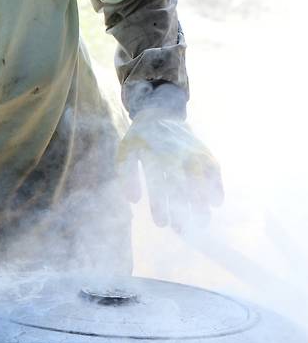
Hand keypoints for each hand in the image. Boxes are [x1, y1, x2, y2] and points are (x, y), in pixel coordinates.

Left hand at [118, 109, 223, 229]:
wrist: (161, 112)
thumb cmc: (140, 140)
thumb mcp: (125, 152)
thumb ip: (126, 175)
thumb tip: (133, 200)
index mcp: (153, 154)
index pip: (157, 183)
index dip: (160, 204)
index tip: (162, 224)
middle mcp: (175, 153)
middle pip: (182, 184)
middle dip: (183, 208)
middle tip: (183, 230)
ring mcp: (192, 152)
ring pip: (200, 179)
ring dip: (202, 202)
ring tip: (202, 223)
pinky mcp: (204, 152)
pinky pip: (214, 170)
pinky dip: (217, 185)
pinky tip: (216, 204)